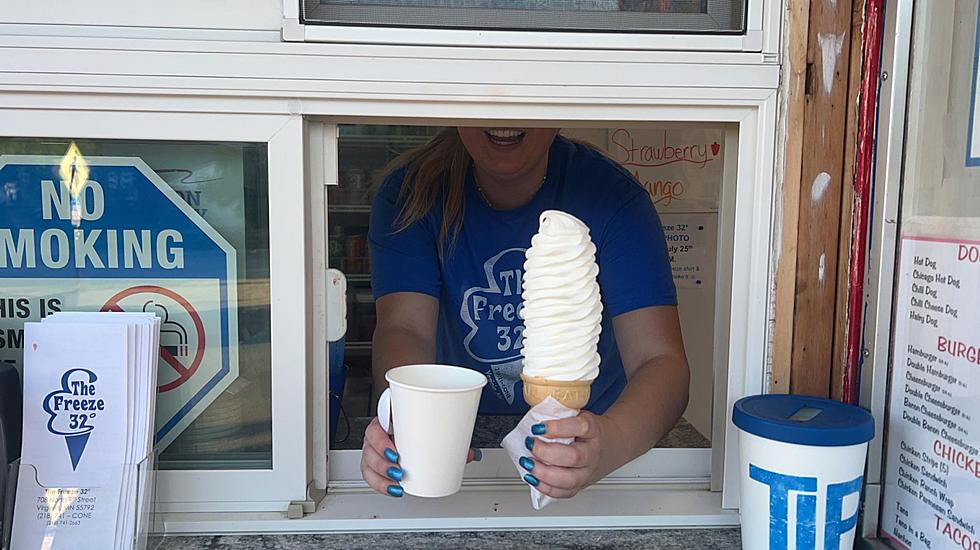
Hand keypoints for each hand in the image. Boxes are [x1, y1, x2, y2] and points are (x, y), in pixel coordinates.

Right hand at [360, 417, 482, 497]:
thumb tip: (470, 454)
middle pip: (369, 450)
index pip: (375, 428)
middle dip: (382, 464)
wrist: (412, 418)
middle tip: (399, 471)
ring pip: (368, 465)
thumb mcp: (429, 422)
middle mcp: (377, 434)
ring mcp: (374, 448)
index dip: (381, 442)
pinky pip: (371, 475)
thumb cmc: (416, 418)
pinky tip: (393, 489)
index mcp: (386, 418)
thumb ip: (448, 436)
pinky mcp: (377, 462)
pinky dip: (381, 485)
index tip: (395, 453)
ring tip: (397, 484)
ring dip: (381, 478)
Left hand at [518, 412, 618, 498]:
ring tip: (528, 462)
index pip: (580, 427)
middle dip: (546, 452)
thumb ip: (559, 415)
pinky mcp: (580, 485)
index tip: (538, 427)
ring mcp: (587, 472)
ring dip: (543, 473)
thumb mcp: (578, 415)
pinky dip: (545, 487)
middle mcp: (592, 453)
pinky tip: (533, 477)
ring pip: (568, 479)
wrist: (610, 445)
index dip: (557, 428)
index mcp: (593, 431)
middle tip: (530, 444)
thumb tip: (533, 414)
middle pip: (573, 457)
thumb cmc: (589, 431)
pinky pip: (563, 492)